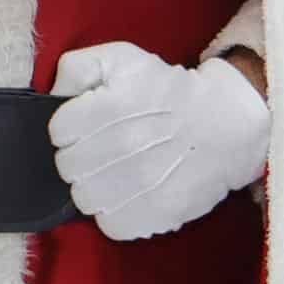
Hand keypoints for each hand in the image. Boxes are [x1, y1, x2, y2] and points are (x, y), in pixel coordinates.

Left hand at [47, 42, 269, 240]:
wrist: (227, 124)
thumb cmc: (169, 92)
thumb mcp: (124, 59)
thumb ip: (79, 66)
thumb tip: (55, 92)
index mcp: (111, 105)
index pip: (59, 131)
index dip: (72, 127)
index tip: (92, 124)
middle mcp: (124, 145)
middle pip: (68, 167)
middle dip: (82, 157)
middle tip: (106, 149)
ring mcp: (140, 183)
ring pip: (85, 199)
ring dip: (96, 188)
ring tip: (118, 173)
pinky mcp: (156, 213)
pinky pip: (110, 224)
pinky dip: (117, 213)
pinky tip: (131, 194)